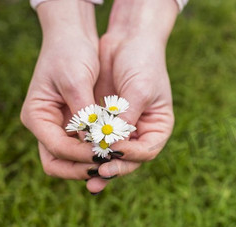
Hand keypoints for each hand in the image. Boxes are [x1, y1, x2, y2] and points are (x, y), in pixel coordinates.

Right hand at [21, 0, 100, 180]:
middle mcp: (44, 126)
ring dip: (90, 163)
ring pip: (70, 159)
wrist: (73, 36)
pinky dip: (96, 151)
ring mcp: (57, 127)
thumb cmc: (71, 53)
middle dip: (82, 167)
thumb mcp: (76, 81)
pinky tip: (114, 150)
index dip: (82, 154)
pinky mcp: (72, 125)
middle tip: (108, 166)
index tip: (106, 153)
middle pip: (58, 162)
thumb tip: (96, 142)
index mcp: (36, 116)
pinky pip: (82, 147)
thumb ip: (84, 113)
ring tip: (114, 161)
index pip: (57, 148)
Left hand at [85, 0, 177, 192]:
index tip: (113, 152)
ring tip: (89, 179)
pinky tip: (78, 158)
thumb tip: (110, 146)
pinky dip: (88, 150)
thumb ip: (126, 119)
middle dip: (113, 167)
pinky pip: (96, 141)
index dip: (131, 156)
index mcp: (158, 127)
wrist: (128, 39)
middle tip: (98, 172)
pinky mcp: (104, 122)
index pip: (147, 151)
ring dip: (99, 165)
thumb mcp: (139, 91)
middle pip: (129, 159)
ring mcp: (122, 129)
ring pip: (111, 154)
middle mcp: (141, 132)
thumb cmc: (142, 62)